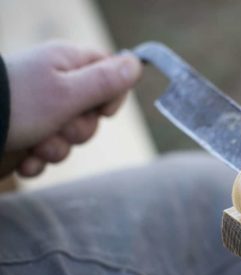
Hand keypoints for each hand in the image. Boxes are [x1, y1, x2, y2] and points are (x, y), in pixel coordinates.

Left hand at [2, 40, 141, 176]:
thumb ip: (106, 81)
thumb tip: (136, 63)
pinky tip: (25, 159)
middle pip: (91, 112)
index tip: (100, 110)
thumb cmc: (18, 106)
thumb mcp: (69, 93)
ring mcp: (39, 111)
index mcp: (66, 64)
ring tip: (36, 145)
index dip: (111, 97)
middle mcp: (54, 85)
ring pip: (70, 137)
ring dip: (57, 149)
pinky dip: (39, 160)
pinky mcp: (25, 134)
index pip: (109, 73)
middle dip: (79, 130)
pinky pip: (47, 151)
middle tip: (61, 128)